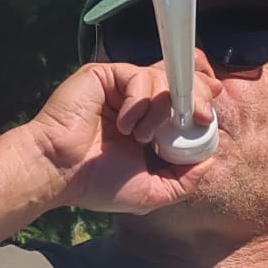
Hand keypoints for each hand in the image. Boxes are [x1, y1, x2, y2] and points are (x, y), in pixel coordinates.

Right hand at [28, 50, 222, 214]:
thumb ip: (183, 180)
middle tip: (198, 117)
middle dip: (196, 97)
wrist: (58, 172)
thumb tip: (209, 159)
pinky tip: (124, 125)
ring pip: (163, 79)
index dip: (201, 105)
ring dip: (160, 111)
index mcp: (151, 128)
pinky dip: (139, 101)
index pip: (185, 105)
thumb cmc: (96, 184)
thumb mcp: (151, 192)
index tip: (207, 118)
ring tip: (140, 137)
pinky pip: (139, 75)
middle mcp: (138, 104)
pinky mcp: (106, 76)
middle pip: (180, 83)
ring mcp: (122, 89)